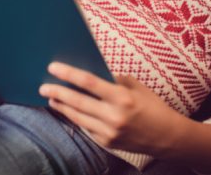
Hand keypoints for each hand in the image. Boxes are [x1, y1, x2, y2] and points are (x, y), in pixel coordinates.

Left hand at [39, 62, 185, 155]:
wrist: (168, 137)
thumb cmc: (153, 106)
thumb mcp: (137, 86)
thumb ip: (115, 79)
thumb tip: (92, 71)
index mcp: (122, 97)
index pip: (89, 82)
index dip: (68, 74)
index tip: (53, 67)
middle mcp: (114, 116)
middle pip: (78, 102)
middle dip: (57, 93)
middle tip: (43, 87)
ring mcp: (110, 132)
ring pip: (78, 117)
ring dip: (62, 107)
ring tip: (51, 99)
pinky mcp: (108, 143)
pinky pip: (87, 128)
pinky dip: (76, 118)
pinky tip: (68, 111)